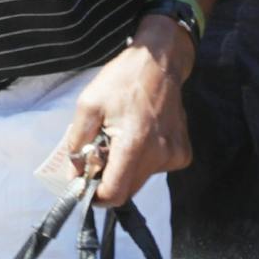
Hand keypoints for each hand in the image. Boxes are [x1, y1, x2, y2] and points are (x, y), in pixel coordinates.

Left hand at [60, 16, 194, 206]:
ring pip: (141, 180)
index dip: (96, 196)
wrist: (160, 62)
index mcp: (134, 144)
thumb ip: (78, 143)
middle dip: (110, 180)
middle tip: (101, 156)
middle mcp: (159, 155)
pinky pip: (156, 169)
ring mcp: (174, 155)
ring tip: (122, 138)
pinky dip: (144, 160)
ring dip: (126, 169)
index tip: (86, 185)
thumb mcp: (88, 105)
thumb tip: (75, 174)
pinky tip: (141, 136)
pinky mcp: (183, 153)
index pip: (115, 193)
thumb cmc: (122, 80)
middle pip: (128, 190)